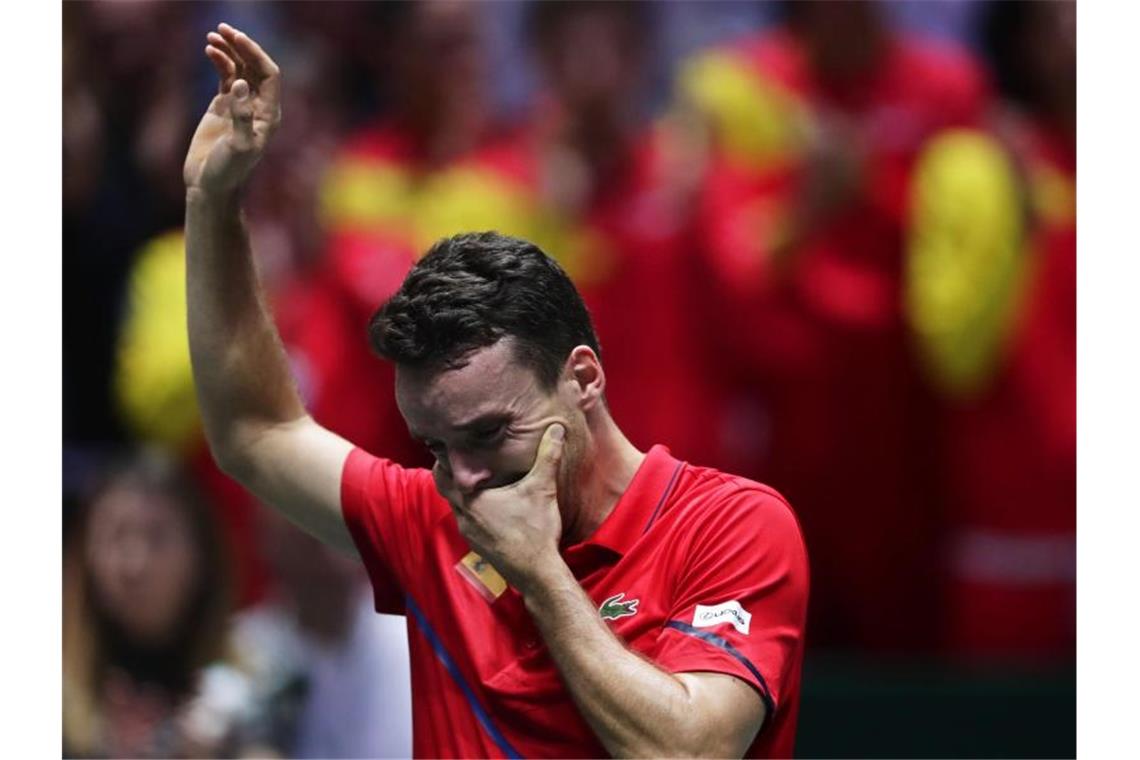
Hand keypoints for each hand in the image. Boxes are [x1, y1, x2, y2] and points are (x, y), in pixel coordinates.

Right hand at [184, 23, 280, 196]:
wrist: (210, 184)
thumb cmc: (228, 171)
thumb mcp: (238, 146)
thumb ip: (241, 116)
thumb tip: (240, 84)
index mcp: (269, 114)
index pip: (269, 75)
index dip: (255, 54)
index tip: (237, 38)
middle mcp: (259, 106)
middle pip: (255, 67)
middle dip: (242, 46)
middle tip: (223, 28)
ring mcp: (241, 104)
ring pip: (240, 68)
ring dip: (229, 50)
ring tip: (212, 36)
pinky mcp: (223, 106)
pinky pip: (225, 76)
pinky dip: (220, 61)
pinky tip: (210, 50)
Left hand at [436, 424, 566, 591]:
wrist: (537, 573)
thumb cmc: (536, 531)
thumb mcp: (543, 488)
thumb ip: (548, 456)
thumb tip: (557, 428)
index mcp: (471, 500)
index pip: (442, 473)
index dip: (445, 457)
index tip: (455, 444)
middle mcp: (464, 516)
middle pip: (445, 488)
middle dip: (453, 472)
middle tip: (467, 456)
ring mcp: (469, 533)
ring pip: (456, 505)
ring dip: (463, 492)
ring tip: (479, 477)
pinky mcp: (477, 545)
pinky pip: (466, 520)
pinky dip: (472, 508)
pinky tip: (492, 504)